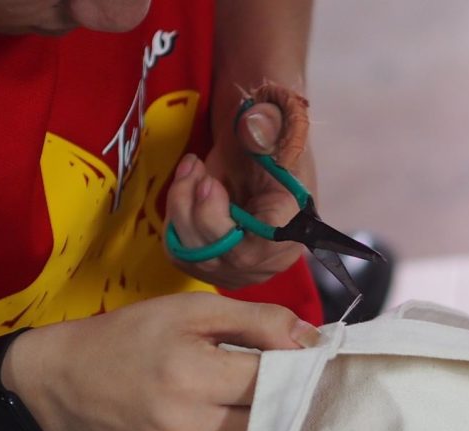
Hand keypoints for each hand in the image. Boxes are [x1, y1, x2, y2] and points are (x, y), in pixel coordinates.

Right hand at [4, 293, 319, 430]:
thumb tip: (311, 340)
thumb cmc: (131, 339)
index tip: (298, 360)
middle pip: (269, 421)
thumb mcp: (190, 310)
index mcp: (190, 375)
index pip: (272, 380)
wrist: (67, 386)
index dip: (294, 369)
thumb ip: (257, 320)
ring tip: (257, 408)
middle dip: (282, 401)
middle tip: (279, 383)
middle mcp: (185, 428)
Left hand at [165, 99, 316, 288]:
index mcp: (293, 226)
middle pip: (221, 252)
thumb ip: (268, 125)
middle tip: (194, 166)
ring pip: (194, 254)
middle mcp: (268, 259)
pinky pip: (179, 253)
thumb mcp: (276, 124)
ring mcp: (237, 270)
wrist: (253, 156)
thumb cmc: (269, 142)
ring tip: (191, 170)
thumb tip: (255, 123)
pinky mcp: (211, 269)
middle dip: (194, 206)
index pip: (263, 241)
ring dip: (180, 207)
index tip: (209, 181)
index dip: (227, 217)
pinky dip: (174, 219)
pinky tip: (186, 191)